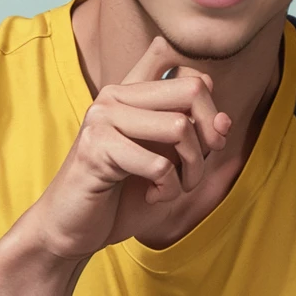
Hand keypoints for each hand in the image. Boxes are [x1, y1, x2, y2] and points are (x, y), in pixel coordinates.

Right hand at [5, 36, 231, 261]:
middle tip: (195, 170)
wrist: (71, 227)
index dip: (210, 104)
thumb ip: (193, 137)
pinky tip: (153, 197)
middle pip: (193, 90)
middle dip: (209, 136)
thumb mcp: (167, 161)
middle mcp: (114, 95)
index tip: (208, 138)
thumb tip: (224, 121)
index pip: (184, 67)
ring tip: (174, 188)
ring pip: (180, 127)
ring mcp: (103, 118)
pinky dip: (168, 189)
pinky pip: (159, 165)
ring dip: (191, 169)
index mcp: (130, 91)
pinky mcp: (97, 148)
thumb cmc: (120, 194)